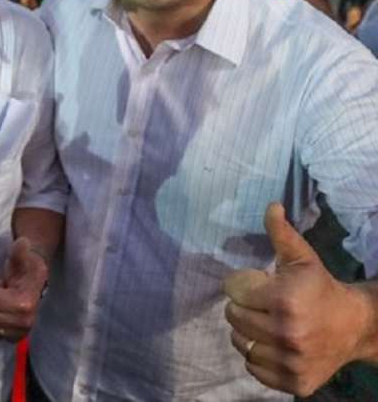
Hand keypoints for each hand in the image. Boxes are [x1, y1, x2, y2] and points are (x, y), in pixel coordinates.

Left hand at [0, 237, 48, 341]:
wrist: (33, 280)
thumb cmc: (24, 266)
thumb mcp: (20, 255)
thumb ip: (19, 250)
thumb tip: (23, 242)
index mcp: (26, 303)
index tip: (4, 285)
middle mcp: (26, 322)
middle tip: (3, 294)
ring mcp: (21, 332)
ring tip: (2, 303)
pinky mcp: (15, 338)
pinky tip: (1, 313)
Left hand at [223, 203, 369, 396]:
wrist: (354, 327)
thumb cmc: (320, 288)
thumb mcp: (302, 258)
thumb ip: (281, 233)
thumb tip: (271, 205)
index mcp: (285, 301)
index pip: (233, 292)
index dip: (243, 285)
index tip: (258, 284)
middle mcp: (287, 334)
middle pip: (233, 318)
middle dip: (243, 307)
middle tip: (261, 304)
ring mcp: (291, 362)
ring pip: (241, 344)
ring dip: (248, 333)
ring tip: (266, 323)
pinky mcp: (294, 383)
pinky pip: (254, 368)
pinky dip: (259, 356)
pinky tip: (274, 344)